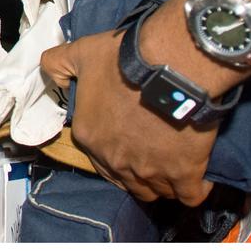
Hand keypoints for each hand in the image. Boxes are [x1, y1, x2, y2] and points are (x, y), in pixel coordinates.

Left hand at [40, 30, 217, 205]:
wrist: (170, 65)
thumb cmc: (123, 60)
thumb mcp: (79, 54)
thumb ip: (57, 64)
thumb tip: (51, 74)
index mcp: (89, 135)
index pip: (99, 161)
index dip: (115, 153)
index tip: (129, 143)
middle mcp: (116, 159)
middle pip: (128, 181)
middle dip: (137, 172)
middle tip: (151, 156)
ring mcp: (150, 170)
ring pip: (156, 191)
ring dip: (163, 183)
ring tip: (172, 168)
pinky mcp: (184, 172)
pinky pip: (190, 196)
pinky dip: (195, 190)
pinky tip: (199, 180)